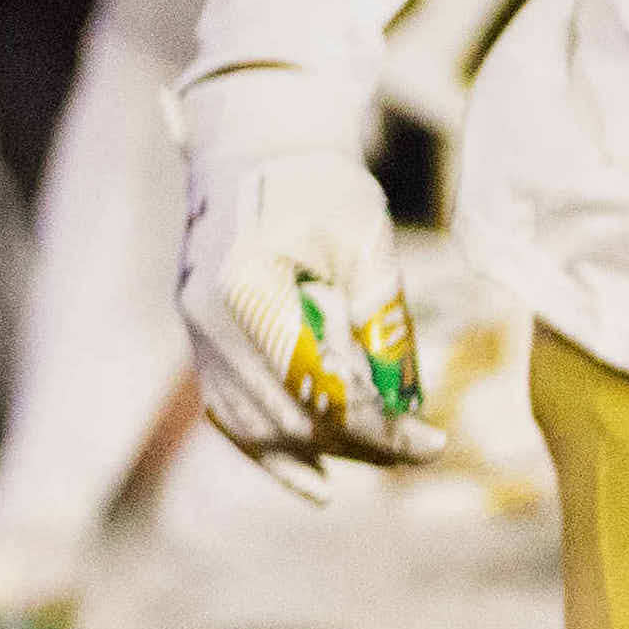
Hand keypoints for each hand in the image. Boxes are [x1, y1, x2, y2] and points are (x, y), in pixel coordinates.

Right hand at [179, 138, 439, 473]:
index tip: (434, 443)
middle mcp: (207, 317)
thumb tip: (406, 402)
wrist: (254, 146)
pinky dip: (270, 451)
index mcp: (245, 286)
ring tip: (386, 456)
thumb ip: (381, 320)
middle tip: (424, 448)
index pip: (317, 387)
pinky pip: (229, 413)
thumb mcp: (365, 240)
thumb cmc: (317, 184)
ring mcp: (194, 330)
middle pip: (287, 416)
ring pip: (255, 425)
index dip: (379, 427)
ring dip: (322, 450)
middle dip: (360, 443)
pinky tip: (316, 482)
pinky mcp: (198, 337)